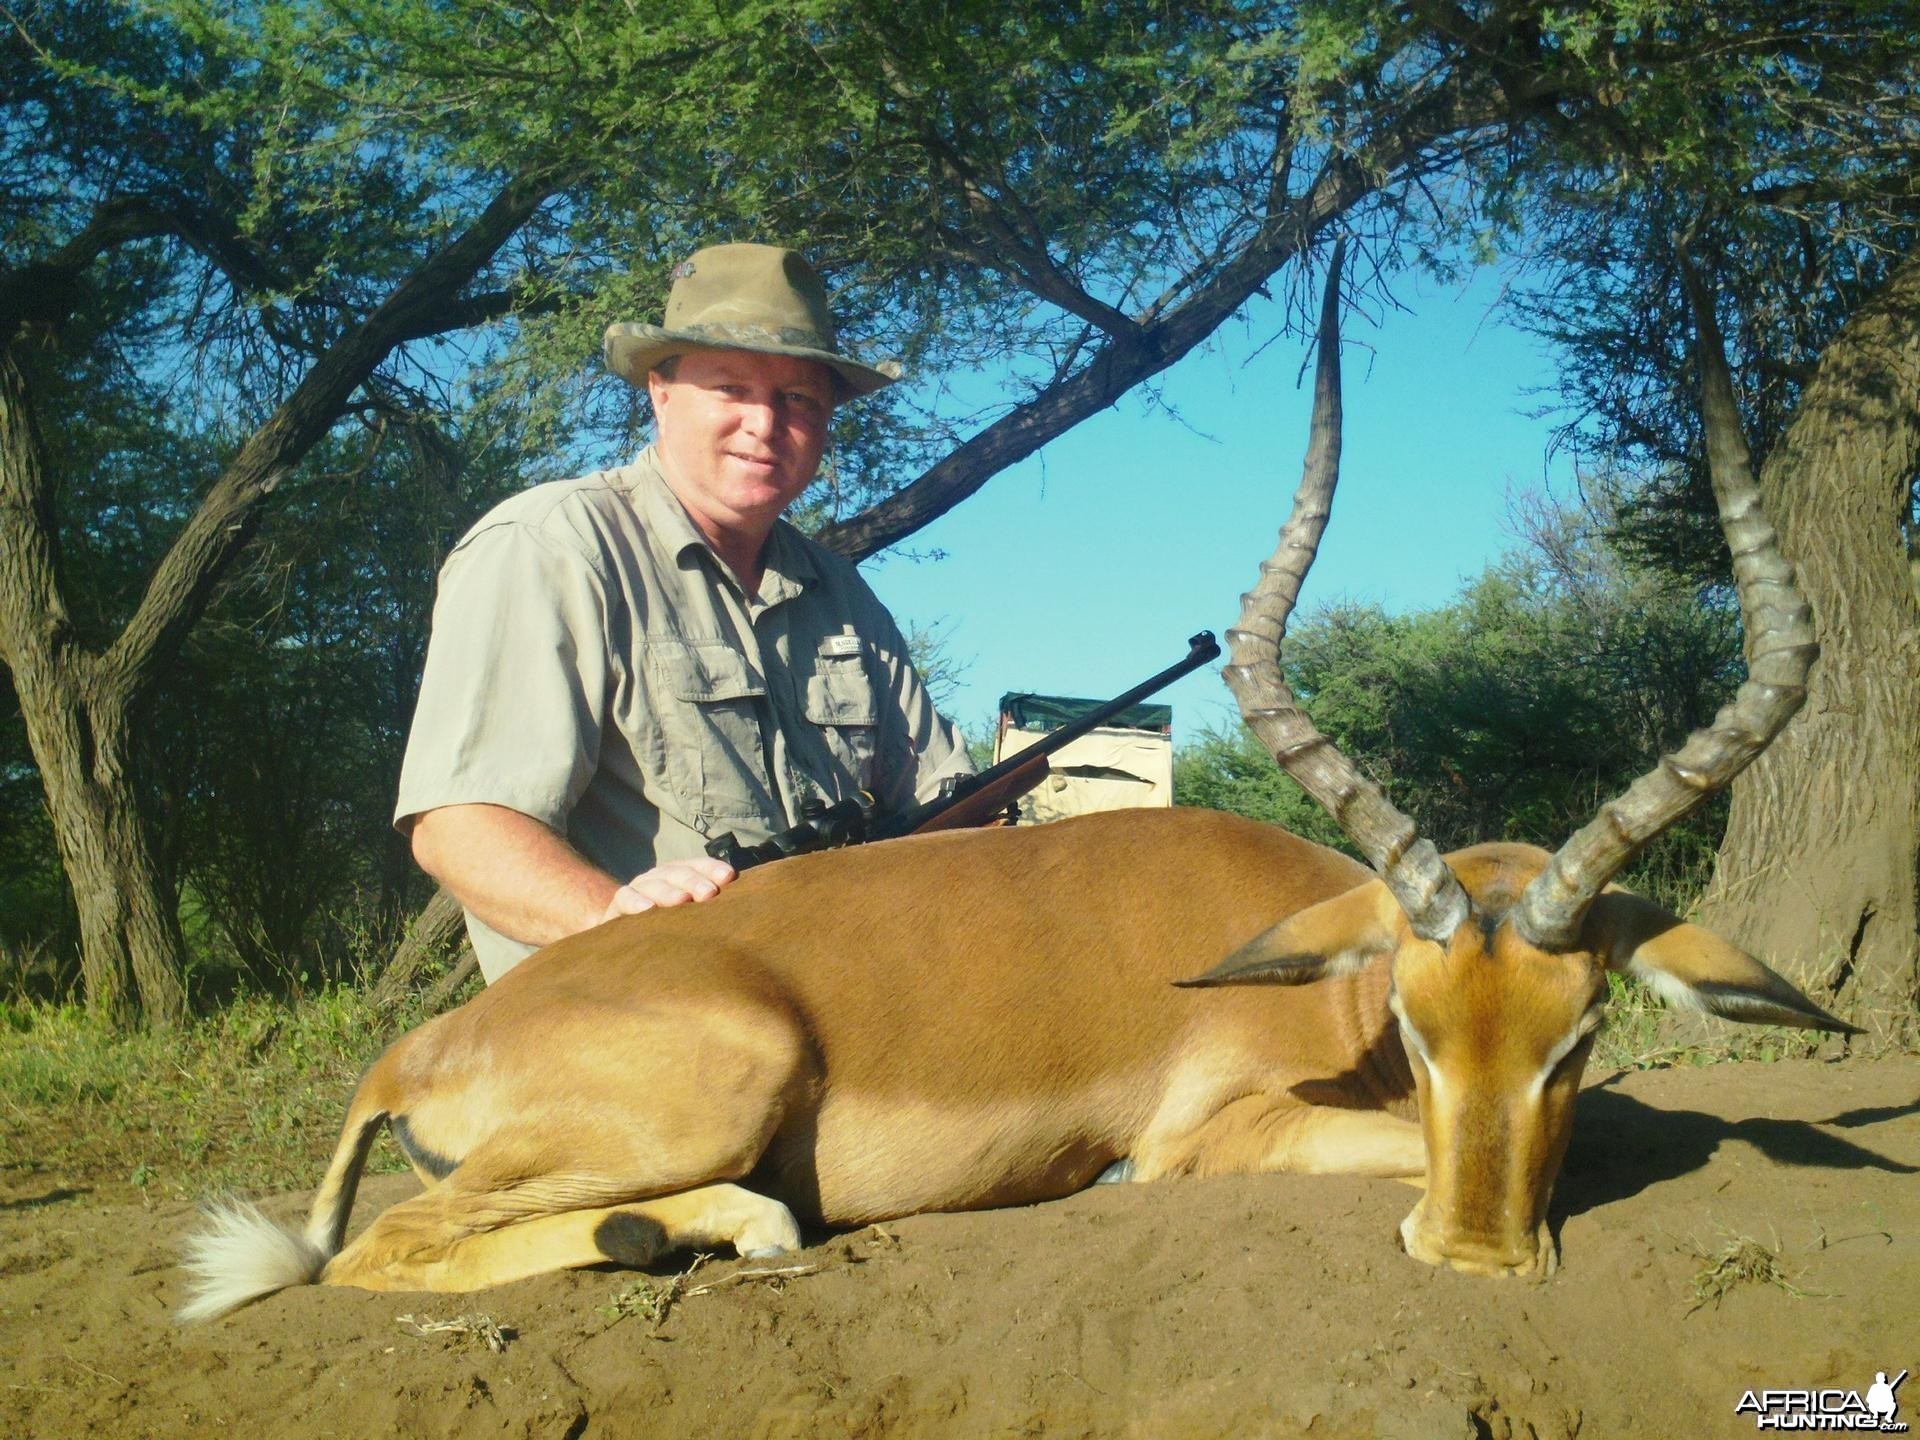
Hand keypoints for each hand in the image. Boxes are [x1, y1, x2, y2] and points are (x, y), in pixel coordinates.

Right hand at [600, 857, 737, 921]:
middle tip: (709, 893)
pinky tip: (647, 909)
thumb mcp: (691, 916)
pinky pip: (625, 898)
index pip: (699, 866)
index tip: (728, 877)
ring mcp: (639, 888)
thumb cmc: (669, 925)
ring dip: (669, 891)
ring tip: (682, 901)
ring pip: (654, 883)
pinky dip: (635, 902)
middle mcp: (661, 877)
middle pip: (679, 873)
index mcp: (681, 876)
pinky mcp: (618, 905)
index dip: (712, 869)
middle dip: (695, 881)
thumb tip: (746, 915)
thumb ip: (712, 911)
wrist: (625, 936)